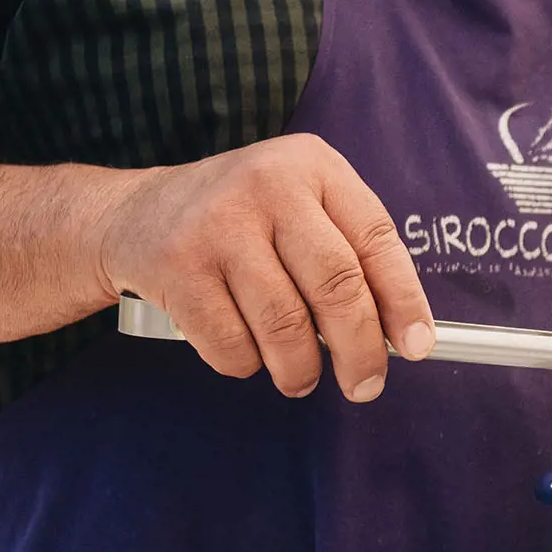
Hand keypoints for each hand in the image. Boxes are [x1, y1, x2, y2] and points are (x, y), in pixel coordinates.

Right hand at [93, 135, 435, 399]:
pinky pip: (233, 345)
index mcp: (312, 166)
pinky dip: (247, 364)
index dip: (403, 301)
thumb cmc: (240, 221)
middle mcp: (267, 185)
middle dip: (360, 351)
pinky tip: (246, 350)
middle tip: (366, 385)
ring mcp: (218, 225)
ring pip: (286, 326)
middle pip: (336, 286)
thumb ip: (348, 256)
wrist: (135, 214)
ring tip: (300, 376)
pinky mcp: (178, 267)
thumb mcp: (299, 208)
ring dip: (301, 369)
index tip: (417, 347)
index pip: (376, 239)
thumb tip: (399, 337)